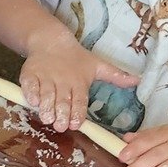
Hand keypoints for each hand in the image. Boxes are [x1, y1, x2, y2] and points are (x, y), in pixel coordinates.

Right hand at [19, 35, 136, 131]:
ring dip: (46, 107)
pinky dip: (30, 94)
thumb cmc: (76, 58)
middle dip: (61, 114)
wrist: (51, 41)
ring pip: (46, 94)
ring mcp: (45, 77)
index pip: (80, 100)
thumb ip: (115, 76)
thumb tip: (138, 80)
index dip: (78, 112)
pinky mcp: (30, 74)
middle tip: (60, 126)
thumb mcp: (97, 66)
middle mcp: (63, 81)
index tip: (76, 124)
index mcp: (80, 81)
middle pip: (62, 100)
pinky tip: (33, 102)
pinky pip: (29, 86)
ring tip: (47, 118)